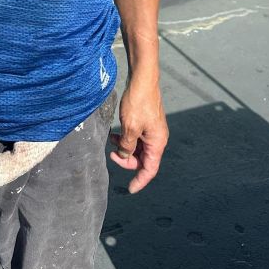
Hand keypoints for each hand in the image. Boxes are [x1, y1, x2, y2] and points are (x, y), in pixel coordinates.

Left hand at [109, 78, 167, 192]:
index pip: (150, 169)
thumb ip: (126, 146)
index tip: (130, 189)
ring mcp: (152, 130)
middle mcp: (157, 138)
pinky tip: (115, 133)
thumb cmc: (139, 102)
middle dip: (127, 160)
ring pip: (138, 148)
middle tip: (112, 155)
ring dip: (124, 148)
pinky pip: (136, 137)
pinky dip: (126, 138)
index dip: (140, 181)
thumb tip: (123, 156)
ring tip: (111, 140)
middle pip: (143, 159)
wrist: (142, 79)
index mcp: (157, 143)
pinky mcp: (146, 122)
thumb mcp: (129, 127)